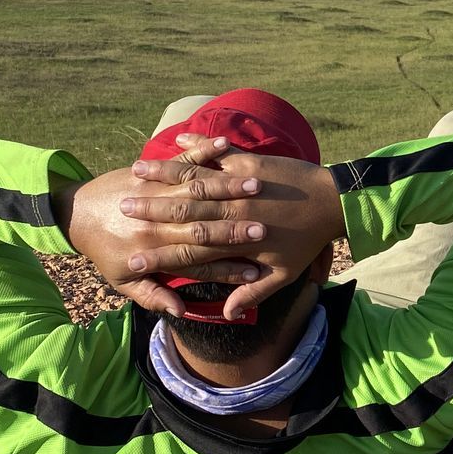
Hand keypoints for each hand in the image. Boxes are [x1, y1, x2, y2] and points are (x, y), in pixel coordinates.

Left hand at [57, 134, 267, 316]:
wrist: (74, 214)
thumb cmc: (101, 250)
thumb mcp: (121, 282)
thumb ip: (152, 296)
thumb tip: (178, 312)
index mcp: (158, 250)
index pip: (201, 262)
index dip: (229, 268)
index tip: (256, 270)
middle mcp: (161, 222)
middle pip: (208, 226)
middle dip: (239, 227)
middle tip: (267, 228)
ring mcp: (158, 194)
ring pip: (200, 190)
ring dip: (229, 187)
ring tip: (257, 185)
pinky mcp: (153, 173)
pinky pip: (182, 159)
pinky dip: (202, 149)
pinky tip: (223, 143)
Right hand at [123, 134, 343, 319]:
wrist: (333, 203)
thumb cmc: (307, 241)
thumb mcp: (284, 274)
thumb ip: (253, 293)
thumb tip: (230, 314)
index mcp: (234, 240)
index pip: (187, 252)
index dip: (157, 257)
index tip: (130, 259)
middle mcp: (230, 210)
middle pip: (181, 211)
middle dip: (148, 210)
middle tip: (119, 208)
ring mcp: (239, 182)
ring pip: (193, 177)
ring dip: (163, 173)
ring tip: (135, 171)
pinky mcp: (249, 160)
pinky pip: (218, 150)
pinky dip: (198, 145)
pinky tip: (176, 139)